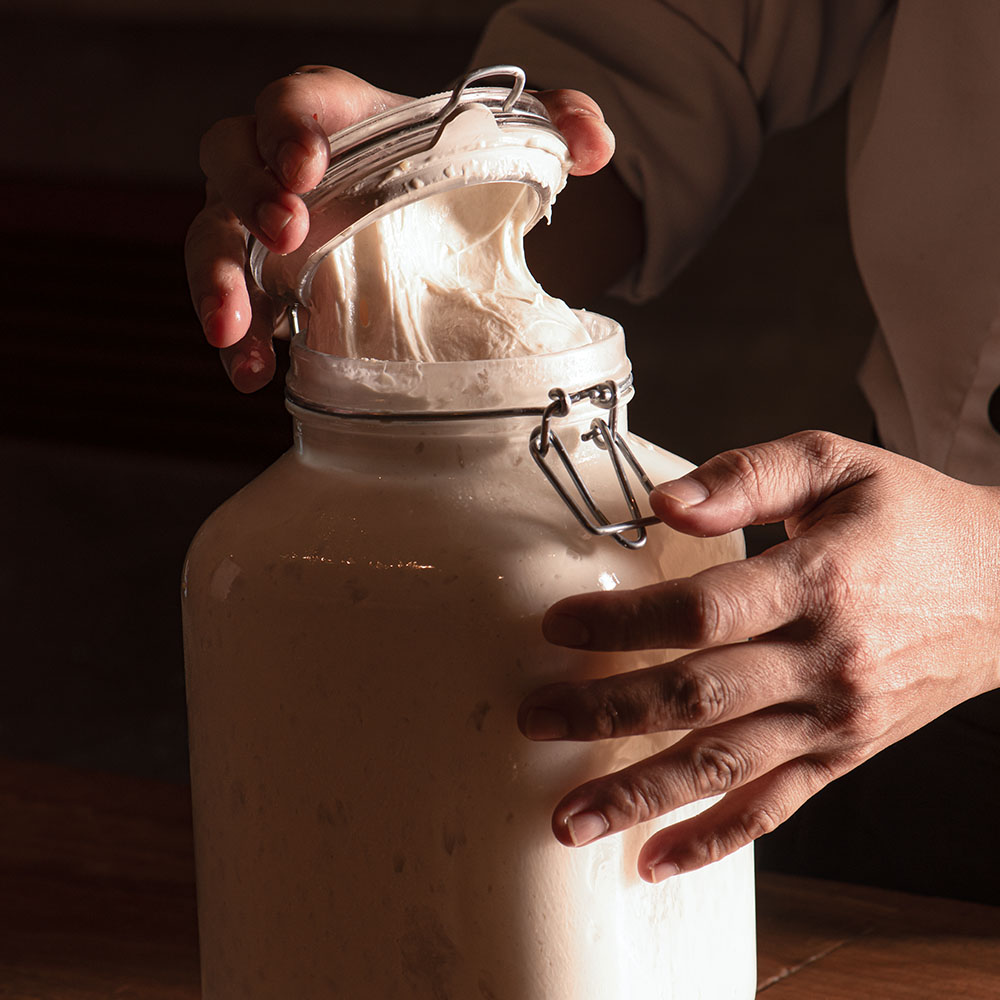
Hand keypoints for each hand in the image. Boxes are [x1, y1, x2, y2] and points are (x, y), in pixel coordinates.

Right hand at [184, 67, 614, 390]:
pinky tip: (254, 378)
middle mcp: (287, 169)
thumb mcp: (512, 144)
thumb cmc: (456, 173)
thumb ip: (556, 124)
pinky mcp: (270, 290)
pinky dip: (237, 347)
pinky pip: (235, 311)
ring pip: (212, 238)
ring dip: (215, 280)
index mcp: (341, 118)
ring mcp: (266, 232)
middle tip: (288, 228)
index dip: (290, 125)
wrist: (437, 228)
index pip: (296, 102)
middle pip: (232, 160)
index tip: (308, 162)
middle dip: (250, 192)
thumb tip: (593, 143)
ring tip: (235, 328)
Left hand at [521, 431, 999, 881]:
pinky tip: (657, 862)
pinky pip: (776, 807)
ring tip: (567, 820)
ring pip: (725, 767)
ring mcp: (835, 717)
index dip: (624, 623)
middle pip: (698, 696)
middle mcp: (825, 659)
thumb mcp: (835, 464)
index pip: (702, 612)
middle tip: (533, 721)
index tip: (557, 627)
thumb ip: (747, 476)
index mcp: (818, 580)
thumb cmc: (910, 517)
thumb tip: (663, 503)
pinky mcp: (845, 754)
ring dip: (641, 796)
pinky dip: (714, 840)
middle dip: (607, 714)